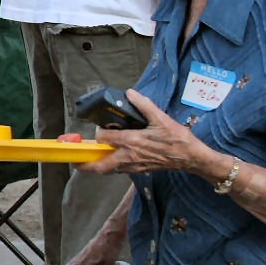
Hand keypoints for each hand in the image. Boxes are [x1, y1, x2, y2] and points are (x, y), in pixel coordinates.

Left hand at [76, 89, 211, 177]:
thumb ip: (143, 104)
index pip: (103, 139)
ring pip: (107, 171)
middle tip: (75, 159)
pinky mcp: (138, 170)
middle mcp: (128, 157)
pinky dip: (109, 166)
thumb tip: (130, 94)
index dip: (98, 132)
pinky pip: (118, 171)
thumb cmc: (176, 138)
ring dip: (96, 166)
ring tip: (89, 158)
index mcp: (131, 142)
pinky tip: (111, 157)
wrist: (190, 157)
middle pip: (99, 166)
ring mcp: (132, 166)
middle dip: (84, 164)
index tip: (102, 127)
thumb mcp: (161, 118)